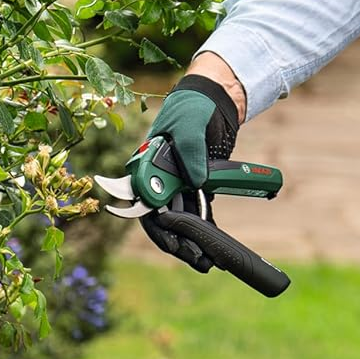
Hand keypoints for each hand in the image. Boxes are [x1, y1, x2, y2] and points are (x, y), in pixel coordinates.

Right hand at [136, 73, 239, 269]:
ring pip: (181, 217)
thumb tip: (196, 182)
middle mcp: (161, 176)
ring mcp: (179, 181)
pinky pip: (198, 209)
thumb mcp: (190, 125)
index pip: (145, 202)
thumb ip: (190, 152)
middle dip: (178, 241)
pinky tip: (213, 244)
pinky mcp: (197, 183)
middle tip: (196, 259)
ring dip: (193, 240)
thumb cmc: (193, 106)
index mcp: (148, 164)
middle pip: (163, 217)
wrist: (215, 97)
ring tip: (207, 261)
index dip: (157, 227)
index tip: (173, 244)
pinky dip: (205, 227)